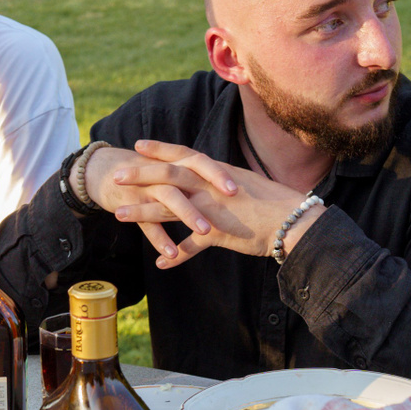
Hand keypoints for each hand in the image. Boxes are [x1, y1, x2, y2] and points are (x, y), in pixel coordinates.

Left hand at [98, 140, 323, 267]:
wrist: (294, 221)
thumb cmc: (272, 203)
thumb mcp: (242, 185)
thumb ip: (221, 184)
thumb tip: (210, 181)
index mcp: (217, 173)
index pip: (184, 156)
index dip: (160, 150)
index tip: (138, 146)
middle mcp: (212, 186)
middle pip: (169, 176)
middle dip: (140, 175)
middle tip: (116, 176)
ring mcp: (214, 209)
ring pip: (171, 208)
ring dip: (143, 212)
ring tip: (119, 215)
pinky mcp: (220, 232)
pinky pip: (192, 245)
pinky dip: (176, 254)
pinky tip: (160, 263)